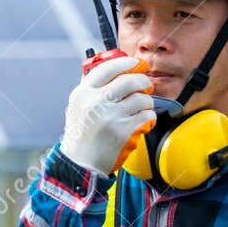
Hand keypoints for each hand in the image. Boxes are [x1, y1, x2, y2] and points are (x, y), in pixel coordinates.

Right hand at [61, 54, 155, 175]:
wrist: (81, 164)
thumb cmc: (81, 135)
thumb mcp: (77, 106)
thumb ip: (92, 87)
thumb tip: (113, 66)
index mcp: (83, 93)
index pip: (108, 68)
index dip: (126, 62)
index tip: (136, 63)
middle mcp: (96, 102)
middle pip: (129, 80)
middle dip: (143, 81)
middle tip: (146, 85)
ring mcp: (110, 116)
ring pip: (141, 98)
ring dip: (147, 102)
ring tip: (142, 108)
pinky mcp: (123, 131)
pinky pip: (146, 115)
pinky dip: (150, 117)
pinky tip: (144, 121)